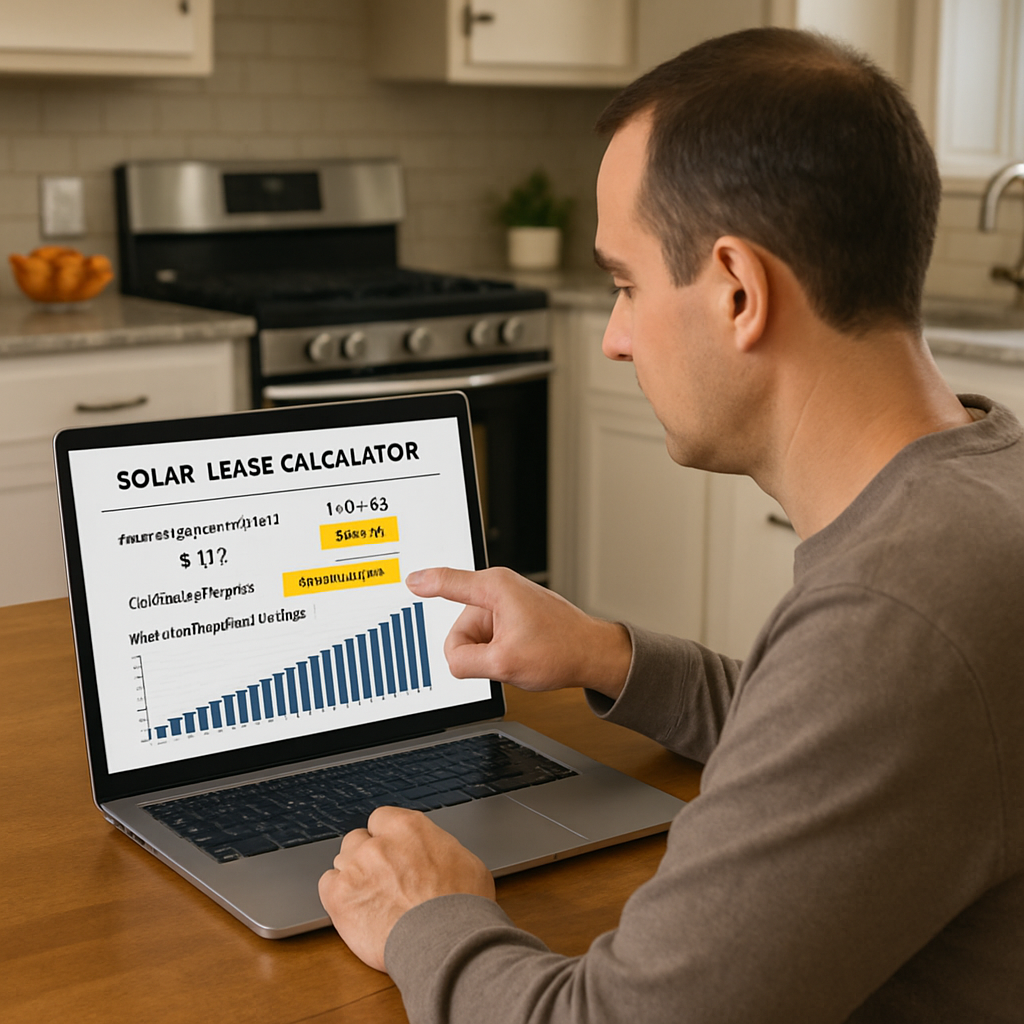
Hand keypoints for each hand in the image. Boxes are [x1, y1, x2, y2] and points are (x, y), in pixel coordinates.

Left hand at [318, 806, 494, 971]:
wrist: (446, 943)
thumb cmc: (461, 907)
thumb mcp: (463, 861)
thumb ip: (436, 849)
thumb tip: (434, 854)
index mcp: (408, 827)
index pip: (381, 818)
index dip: (385, 837)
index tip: (391, 852)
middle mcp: (378, 842)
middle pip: (358, 839)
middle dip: (367, 856)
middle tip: (382, 879)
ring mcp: (356, 867)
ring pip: (342, 861)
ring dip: (353, 876)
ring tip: (371, 898)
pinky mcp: (339, 896)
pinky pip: (327, 884)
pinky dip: (337, 895)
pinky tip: (354, 907)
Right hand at [406, 566, 631, 698]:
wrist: (594, 654)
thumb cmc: (561, 651)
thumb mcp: (504, 664)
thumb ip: (465, 662)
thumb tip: (452, 661)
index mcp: (495, 588)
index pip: (448, 583)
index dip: (425, 583)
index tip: (408, 580)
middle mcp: (499, 588)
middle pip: (459, 629)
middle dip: (476, 652)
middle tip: (506, 659)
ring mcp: (506, 601)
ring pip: (473, 637)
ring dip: (489, 653)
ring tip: (518, 656)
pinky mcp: (513, 614)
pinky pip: (488, 637)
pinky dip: (497, 651)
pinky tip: (520, 655)